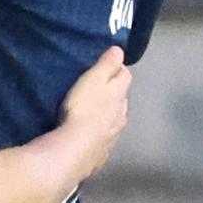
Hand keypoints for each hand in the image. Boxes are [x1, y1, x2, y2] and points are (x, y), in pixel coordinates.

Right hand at [54, 47, 132, 175]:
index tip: (106, 66)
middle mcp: (122, 115)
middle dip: (114, 93)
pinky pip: (105, 137)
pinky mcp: (103, 152)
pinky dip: (101, 132)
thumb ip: (106, 65)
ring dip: (109, 114)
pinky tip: (92, 135)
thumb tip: (120, 50)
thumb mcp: (93, 79)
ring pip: (116, 119)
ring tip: (95, 111)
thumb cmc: (83, 107)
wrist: (76, 148)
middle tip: (98, 89)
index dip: (117, 69)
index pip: (125, 76)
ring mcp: (114, 135)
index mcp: (120, 95)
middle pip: (122, 99)